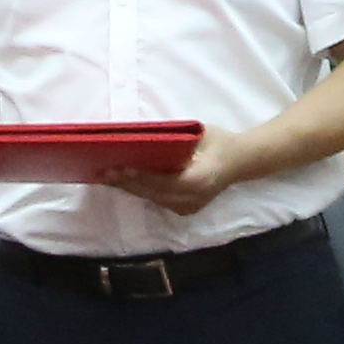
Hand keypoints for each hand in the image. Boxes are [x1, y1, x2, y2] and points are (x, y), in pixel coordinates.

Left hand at [105, 124, 246, 216]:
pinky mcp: (185, 209)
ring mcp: (190, 207)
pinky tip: (123, 182)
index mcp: (199, 180)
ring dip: (130, 189)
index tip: (118, 170)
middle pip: (154, 193)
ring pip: (154, 199)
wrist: (239, 161)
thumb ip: (173, 141)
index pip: (164, 182)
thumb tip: (141, 139)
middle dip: (127, 184)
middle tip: (104, 173)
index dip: (140, 177)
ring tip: (107, 178)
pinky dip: (141, 191)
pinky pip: (158, 200)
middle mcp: (194, 199)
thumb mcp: (198, 134)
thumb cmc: (217, 142)